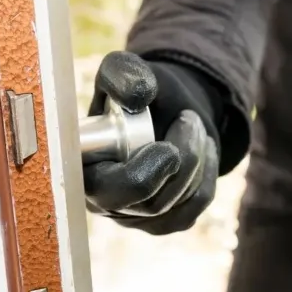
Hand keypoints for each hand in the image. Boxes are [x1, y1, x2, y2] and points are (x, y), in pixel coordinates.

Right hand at [84, 51, 219, 234]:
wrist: (169, 106)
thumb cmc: (141, 92)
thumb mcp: (127, 71)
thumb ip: (122, 75)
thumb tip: (136, 98)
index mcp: (85, 172)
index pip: (111, 192)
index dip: (143, 174)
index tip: (169, 147)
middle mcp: (106, 202)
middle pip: (152, 204)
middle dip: (183, 161)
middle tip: (190, 121)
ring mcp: (137, 217)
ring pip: (180, 205)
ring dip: (198, 159)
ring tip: (192, 124)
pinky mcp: (166, 220)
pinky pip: (196, 206)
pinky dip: (206, 173)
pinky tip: (202, 148)